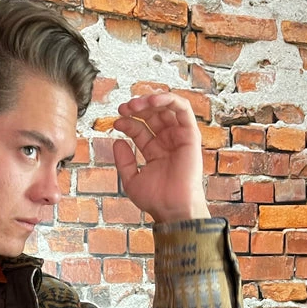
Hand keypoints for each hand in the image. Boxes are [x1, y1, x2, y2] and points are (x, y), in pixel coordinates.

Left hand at [112, 93, 210, 222]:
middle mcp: (167, 142)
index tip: (116, 122)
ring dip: (150, 101)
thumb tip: (117, 141)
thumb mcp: (131, 179)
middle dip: (137, 108)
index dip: (128, 122)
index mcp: (154, 150)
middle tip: (123, 108)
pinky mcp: (190, 134)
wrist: (172, 207)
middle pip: (152, 116)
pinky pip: (183, 109)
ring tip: (135, 104)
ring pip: (167, 109)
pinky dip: (169, 100)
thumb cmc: (155, 199)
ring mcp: (179, 137)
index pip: (140, 129)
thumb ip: (124, 161)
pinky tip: (153, 101)